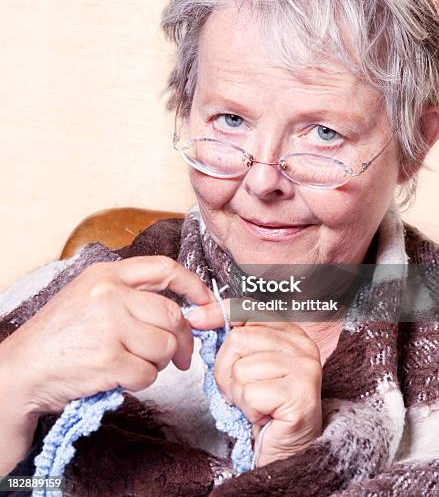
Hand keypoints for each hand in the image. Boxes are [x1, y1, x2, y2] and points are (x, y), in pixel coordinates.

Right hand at [0, 256, 211, 415]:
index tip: (206, 302)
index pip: (165, 268)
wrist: (20, 371)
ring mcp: (109, 326)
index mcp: (107, 274)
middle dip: (182, 340)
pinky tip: (119, 378)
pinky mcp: (108, 360)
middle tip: (179, 356)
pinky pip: (149, 374)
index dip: (194, 285)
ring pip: (164, 347)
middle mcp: (109, 294)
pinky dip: (140, 383)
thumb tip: (183, 312)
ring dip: (157, 364)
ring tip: (132, 364)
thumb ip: (131, 297)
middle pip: (172, 315)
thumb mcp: (89, 298)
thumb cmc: (58, 337)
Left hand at [187, 300, 322, 465]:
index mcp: (291, 332)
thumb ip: (233, 339)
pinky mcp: (301, 394)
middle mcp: (302, 345)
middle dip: (226, 370)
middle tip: (242, 390)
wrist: (285, 451)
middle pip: (238, 339)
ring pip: (241, 368)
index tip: (195, 320)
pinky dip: (249, 409)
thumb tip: (196, 316)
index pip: (248, 308)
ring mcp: (305, 368)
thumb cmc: (264, 407)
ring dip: (238, 393)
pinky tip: (263, 415)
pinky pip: (252, 393)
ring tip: (255, 404)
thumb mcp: (246, 365)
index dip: (218, 312)